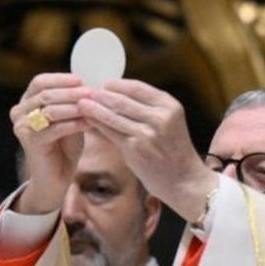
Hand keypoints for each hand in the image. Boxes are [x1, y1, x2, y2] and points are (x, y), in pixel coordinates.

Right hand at [9, 73, 92, 214]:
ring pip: (50, 109)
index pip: (40, 82)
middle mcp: (19, 112)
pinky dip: (74, 124)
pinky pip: (55, 128)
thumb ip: (73, 101)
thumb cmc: (64, 146)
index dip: (61, 79)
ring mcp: (22, 127)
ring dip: (75, 107)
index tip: (82, 80)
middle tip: (92, 93)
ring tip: (94, 106)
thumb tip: (90, 83)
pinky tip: (90, 123)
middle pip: (45, 94)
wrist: (56, 177)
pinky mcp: (30, 142)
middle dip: (71, 92)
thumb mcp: (70, 117)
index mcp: (26, 102)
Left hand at [81, 79, 215, 222]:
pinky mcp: (135, 148)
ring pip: (114, 114)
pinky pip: (111, 132)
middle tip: (84, 92)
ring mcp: (147, 133)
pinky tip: (87, 122)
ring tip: (80, 104)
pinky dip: (97, 125)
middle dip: (100, 95)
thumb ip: (147, 110)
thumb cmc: (173, 152)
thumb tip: (117, 97)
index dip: (116, 85)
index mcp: (169, 105)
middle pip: (122, 99)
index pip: (137, 87)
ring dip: (94, 108)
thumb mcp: (168, 123)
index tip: (103, 85)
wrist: (184, 180)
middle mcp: (160, 116)